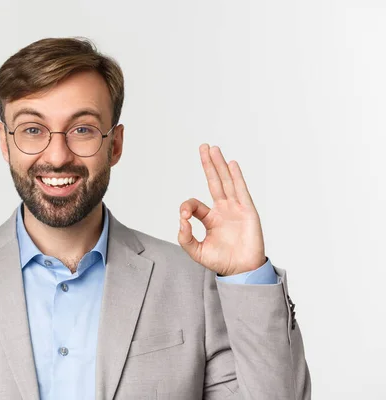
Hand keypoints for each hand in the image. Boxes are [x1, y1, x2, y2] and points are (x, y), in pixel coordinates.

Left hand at [177, 144, 265, 275]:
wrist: (242, 271)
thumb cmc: (221, 261)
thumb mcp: (196, 251)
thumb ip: (185, 237)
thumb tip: (181, 220)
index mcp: (210, 218)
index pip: (195, 204)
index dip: (187, 207)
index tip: (184, 217)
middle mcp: (223, 210)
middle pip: (214, 182)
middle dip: (208, 165)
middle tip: (203, 147)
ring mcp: (236, 209)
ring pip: (226, 182)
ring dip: (220, 165)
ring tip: (213, 148)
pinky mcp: (247, 212)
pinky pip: (241, 191)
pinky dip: (236, 177)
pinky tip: (231, 164)